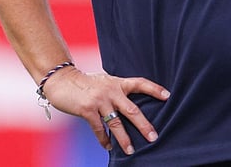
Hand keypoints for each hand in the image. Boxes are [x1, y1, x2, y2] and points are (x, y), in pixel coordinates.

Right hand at [43, 67, 170, 154]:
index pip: (140, 83)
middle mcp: (111, 91)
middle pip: (132, 109)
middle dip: (144, 125)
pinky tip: (108, 146)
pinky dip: (104, 139)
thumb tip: (130, 103)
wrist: (62, 80)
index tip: (168, 96)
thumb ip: (117, 90)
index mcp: (118, 82)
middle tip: (153, 136)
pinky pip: (99, 128)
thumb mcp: (105, 81)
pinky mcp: (87, 110)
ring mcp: (99, 101)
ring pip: (116, 123)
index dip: (154, 89)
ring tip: (131, 150)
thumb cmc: (85, 82)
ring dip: (124, 139)